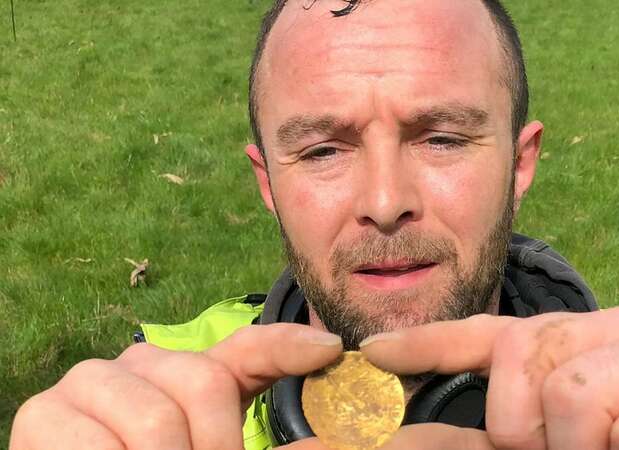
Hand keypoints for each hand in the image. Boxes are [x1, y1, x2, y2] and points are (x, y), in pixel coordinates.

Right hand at [9, 324, 342, 449]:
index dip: (290, 345)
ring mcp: (91, 381)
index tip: (330, 350)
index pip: (250, 349)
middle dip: (216, 447)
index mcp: (192, 376)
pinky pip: (99, 447)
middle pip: (204, 383)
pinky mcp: (44, 414)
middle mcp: (144, 363)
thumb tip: (321, 424)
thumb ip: (245, 444)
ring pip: (158, 421)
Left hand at [360, 307, 618, 449]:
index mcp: (569, 341)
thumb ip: (480, 440)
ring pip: (574, 393)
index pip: (488, 333)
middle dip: (525, 427)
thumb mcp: (540, 446)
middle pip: (525, 354)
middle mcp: (612, 325)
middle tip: (565, 448)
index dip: (426, 342)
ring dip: (582, 448)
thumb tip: (399, 440)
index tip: (371, 353)